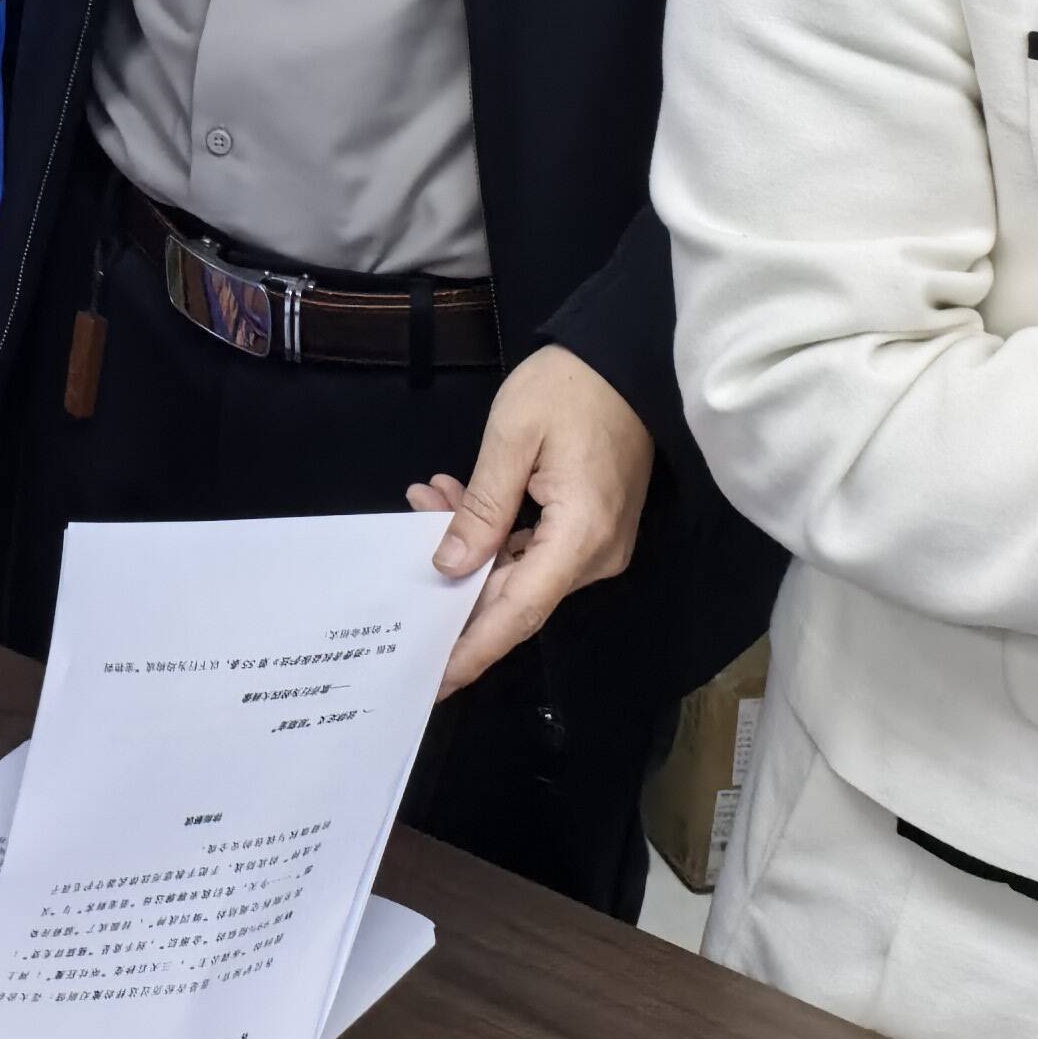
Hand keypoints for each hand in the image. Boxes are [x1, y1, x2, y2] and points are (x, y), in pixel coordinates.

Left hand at [408, 344, 653, 695]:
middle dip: (456, 581)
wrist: (631, 358)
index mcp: (580, 536)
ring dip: (471, 547)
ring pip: (521, 570)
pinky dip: (496, 531)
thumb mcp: (513, 437)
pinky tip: (458, 496)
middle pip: (517, 596)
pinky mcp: (594, 529)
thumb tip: (449, 568)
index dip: (475, 648)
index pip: (520, 612)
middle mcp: (596, 555)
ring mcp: (599, 545)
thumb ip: (481, 508)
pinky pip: (538, 547)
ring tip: (427, 500)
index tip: (435, 679)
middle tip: (406, 550)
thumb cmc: (572, 387)